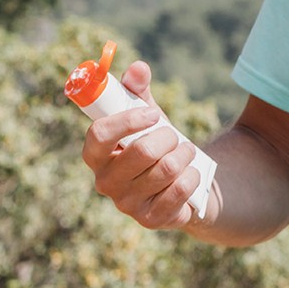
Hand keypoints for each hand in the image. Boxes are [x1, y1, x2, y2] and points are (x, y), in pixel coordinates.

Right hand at [81, 60, 201, 229]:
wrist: (181, 183)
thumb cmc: (156, 143)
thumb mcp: (147, 116)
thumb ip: (138, 91)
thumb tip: (138, 67)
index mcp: (96, 155)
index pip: (98, 135)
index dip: (128, 121)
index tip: (153, 113)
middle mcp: (105, 182)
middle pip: (141, 152)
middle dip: (168, 137)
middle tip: (175, 136)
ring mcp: (127, 204)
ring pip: (166, 168)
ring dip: (185, 153)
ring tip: (186, 151)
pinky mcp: (151, 220)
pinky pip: (180, 190)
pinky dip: (192, 175)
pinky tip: (191, 173)